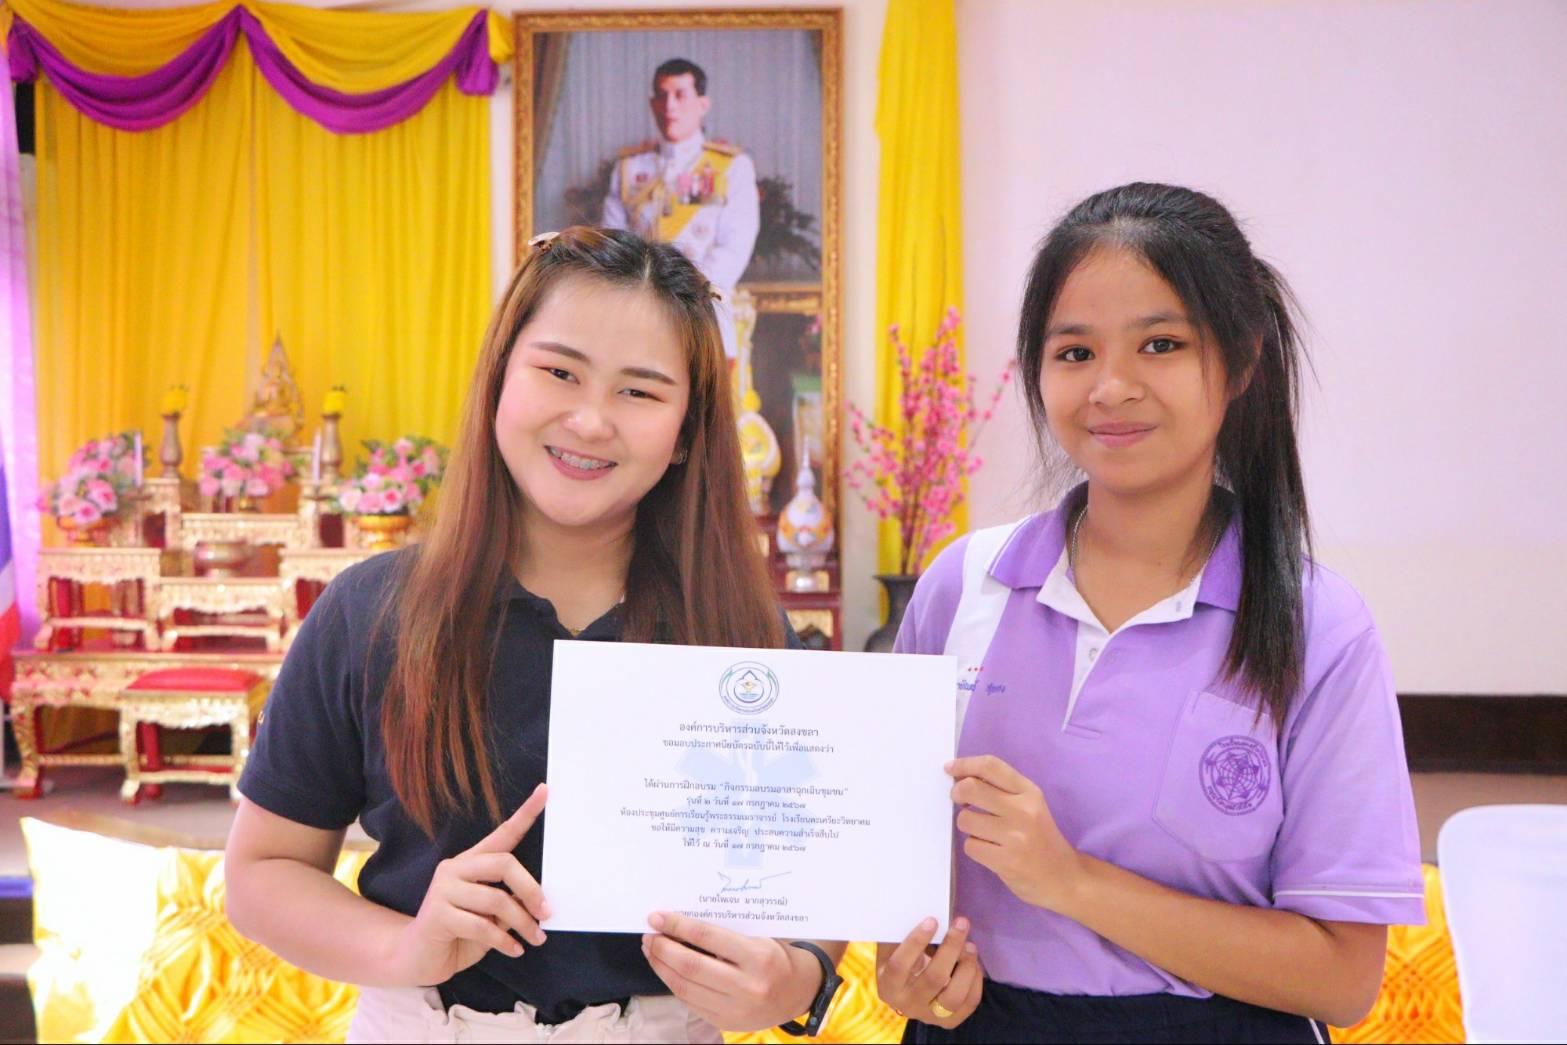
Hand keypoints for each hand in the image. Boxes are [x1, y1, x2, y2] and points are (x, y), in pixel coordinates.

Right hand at [390, 784, 550, 986]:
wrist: (418, 959)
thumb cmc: (460, 934)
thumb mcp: (492, 918)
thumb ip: (509, 904)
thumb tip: (539, 904)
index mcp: (472, 862)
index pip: (503, 833)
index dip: (525, 813)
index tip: (545, 790)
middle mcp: (455, 868)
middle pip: (504, 864)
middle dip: (531, 890)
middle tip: (546, 914)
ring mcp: (443, 889)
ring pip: (496, 900)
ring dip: (521, 923)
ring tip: (535, 939)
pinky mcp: (437, 914)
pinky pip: (481, 926)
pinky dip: (503, 941)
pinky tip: (514, 950)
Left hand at [641, 912, 826, 1031]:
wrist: (799, 991)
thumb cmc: (777, 955)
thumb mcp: (759, 935)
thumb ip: (725, 932)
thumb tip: (681, 922)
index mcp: (758, 956)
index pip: (707, 936)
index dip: (677, 925)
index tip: (657, 917)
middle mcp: (747, 985)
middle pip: (691, 965)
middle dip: (663, 948)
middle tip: (649, 935)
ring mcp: (736, 1008)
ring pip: (686, 987)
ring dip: (662, 967)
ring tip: (652, 950)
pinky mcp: (726, 1022)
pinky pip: (691, 1002)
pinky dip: (674, 984)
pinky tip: (667, 970)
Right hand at [876, 916, 982, 1028]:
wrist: (907, 992)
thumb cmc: (901, 959)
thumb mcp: (894, 948)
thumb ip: (902, 932)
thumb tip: (919, 904)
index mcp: (888, 985)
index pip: (900, 965)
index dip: (916, 941)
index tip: (932, 920)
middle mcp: (906, 1004)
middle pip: (933, 978)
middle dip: (951, 947)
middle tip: (961, 924)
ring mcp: (929, 1016)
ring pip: (954, 996)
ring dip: (966, 966)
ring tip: (970, 945)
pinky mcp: (949, 1022)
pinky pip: (969, 1003)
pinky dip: (975, 980)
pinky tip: (973, 962)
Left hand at [950, 755, 1081, 911]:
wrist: (1065, 878)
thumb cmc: (1042, 839)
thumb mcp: (1031, 806)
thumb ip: (1003, 790)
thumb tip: (962, 779)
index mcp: (1029, 792)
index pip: (990, 766)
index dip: (965, 764)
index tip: (950, 769)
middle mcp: (1023, 810)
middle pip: (971, 789)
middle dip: (957, 794)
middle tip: (960, 801)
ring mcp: (1015, 837)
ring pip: (965, 820)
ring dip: (967, 826)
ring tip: (983, 833)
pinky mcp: (1006, 861)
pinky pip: (970, 846)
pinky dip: (975, 848)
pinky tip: (990, 851)